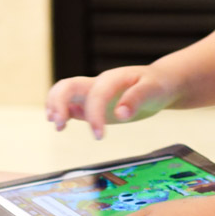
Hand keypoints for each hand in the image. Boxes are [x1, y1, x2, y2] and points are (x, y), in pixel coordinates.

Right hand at [45, 65, 177, 139]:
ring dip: (55, 106)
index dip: (94, 115)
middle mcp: (98, 83)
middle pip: (68, 85)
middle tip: (59, 125)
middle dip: (59, 103)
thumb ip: (137, 99)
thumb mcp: (153, 90)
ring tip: (57, 126)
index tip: (99, 136)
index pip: (96, 94)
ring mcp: (92, 92)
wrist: (159, 82)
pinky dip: (61, 112)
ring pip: (64, 92)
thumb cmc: (156, 85)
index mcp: (112, 79)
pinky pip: (70, 104)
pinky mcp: (91, 103)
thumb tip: (120, 113)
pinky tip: (61, 125)